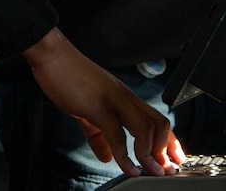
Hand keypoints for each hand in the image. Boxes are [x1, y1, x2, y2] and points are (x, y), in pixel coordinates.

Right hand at [23, 28, 183, 175]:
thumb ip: (97, 134)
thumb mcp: (86, 109)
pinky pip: (117, 134)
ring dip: (150, 155)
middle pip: (159, 123)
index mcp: (124, 97)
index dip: (169, 141)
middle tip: (164, 171)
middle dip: (166, 150)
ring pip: (146, 128)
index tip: (173, 160)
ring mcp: (113, 100)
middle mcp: (125, 97)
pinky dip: (125, 156)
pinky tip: (128, 168)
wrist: (52, 55)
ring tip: (150, 171)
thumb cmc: (68, 77)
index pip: (156, 119)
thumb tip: (106, 155)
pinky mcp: (98, 106)